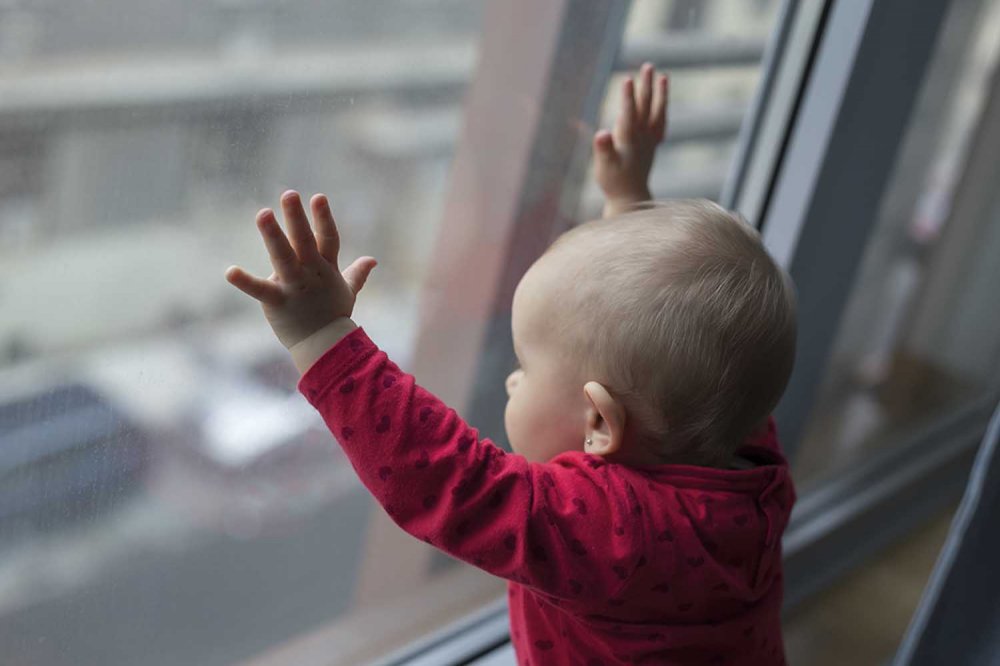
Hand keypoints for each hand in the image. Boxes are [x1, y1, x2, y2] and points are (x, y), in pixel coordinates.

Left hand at [225, 190, 376, 350]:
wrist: (325, 348)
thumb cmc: (333, 316)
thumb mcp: (348, 291)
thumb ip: (357, 273)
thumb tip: (373, 260)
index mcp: (327, 268)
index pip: (328, 239)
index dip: (324, 218)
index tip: (318, 197)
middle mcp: (312, 274)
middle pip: (306, 242)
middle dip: (298, 218)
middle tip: (289, 194)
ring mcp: (295, 287)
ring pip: (283, 258)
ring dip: (273, 236)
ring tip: (262, 214)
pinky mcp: (278, 302)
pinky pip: (260, 291)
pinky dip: (245, 282)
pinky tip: (229, 271)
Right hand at [593, 63, 667, 216]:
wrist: (631, 199)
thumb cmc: (614, 183)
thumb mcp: (604, 167)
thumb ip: (603, 149)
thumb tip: (601, 134)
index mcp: (629, 140)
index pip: (629, 113)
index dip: (628, 97)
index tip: (628, 79)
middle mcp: (642, 138)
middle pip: (646, 107)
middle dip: (646, 86)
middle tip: (648, 66)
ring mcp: (649, 142)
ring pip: (657, 113)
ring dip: (660, 94)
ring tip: (663, 76)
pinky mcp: (652, 147)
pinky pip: (660, 124)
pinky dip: (662, 112)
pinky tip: (662, 104)